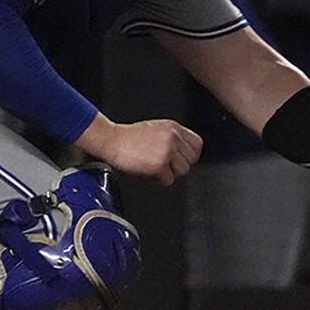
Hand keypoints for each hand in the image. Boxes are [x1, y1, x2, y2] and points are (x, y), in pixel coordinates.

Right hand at [74, 115, 201, 185]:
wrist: (111, 140)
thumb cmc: (128, 136)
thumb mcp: (156, 129)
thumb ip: (172, 137)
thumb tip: (182, 151)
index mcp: (174, 128)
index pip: (197, 144)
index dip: (190, 155)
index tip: (182, 160)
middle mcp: (174, 137)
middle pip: (191, 160)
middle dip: (180, 166)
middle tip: (167, 167)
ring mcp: (168, 150)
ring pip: (183, 171)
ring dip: (171, 174)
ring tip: (158, 170)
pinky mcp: (160, 164)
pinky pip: (169, 180)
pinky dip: (161, 180)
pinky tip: (151, 174)